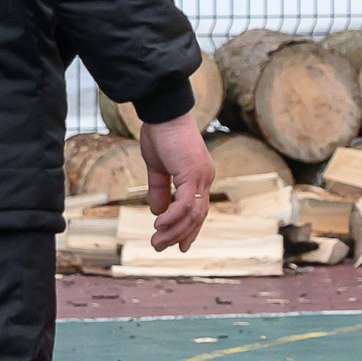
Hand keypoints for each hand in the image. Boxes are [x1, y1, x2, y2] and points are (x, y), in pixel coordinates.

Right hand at [138, 112, 214, 251]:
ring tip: (156, 241)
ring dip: (174, 231)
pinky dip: (173, 217)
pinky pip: (184, 203)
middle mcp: (205, 179)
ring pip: (192, 214)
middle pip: (198, 216)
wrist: (163, 113)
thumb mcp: (157, 168)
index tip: (179, 244)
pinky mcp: (192, 174)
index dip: (190, 228)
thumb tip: (158, 212)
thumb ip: (159, 190)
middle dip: (180, 235)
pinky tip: (158, 224)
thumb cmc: (160, 134)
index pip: (199, 209)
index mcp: (199, 177)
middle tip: (161, 247)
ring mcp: (201, 177)